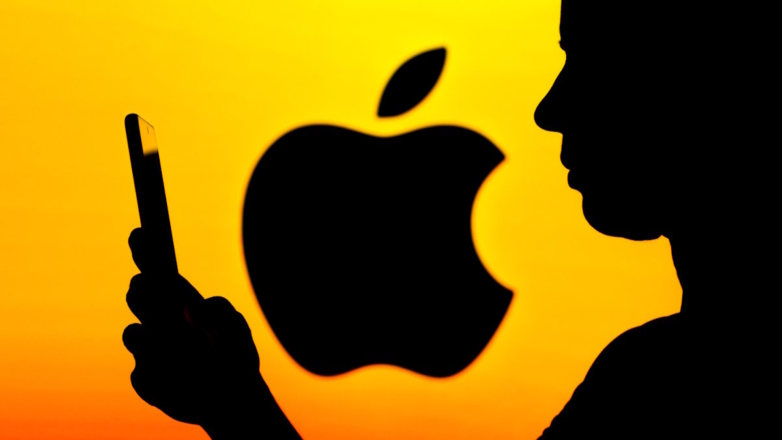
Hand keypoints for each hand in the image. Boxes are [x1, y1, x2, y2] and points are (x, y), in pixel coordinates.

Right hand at [122, 228, 264, 428]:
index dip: (145, 250)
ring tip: (172, 343)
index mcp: (178, 300)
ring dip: (149, 336)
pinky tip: (180, 380)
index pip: (155, 269)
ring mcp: (148, 349)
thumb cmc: (234, 354)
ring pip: (133, 334)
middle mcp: (158, 320)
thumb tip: (193, 307)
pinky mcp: (146, 379)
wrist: (232, 397)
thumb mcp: (234, 329)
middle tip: (151, 287)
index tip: (141, 234)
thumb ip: (218, 314)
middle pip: (138, 294)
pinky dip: (160, 375)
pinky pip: (142, 375)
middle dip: (143, 291)